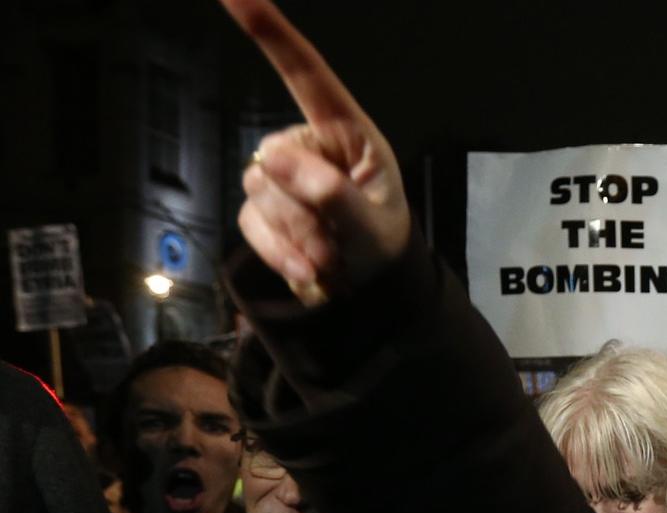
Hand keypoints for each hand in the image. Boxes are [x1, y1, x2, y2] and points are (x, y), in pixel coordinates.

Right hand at [223, 0, 410, 305]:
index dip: (270, 32)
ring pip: (259, 193)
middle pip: (276, 159)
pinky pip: (250, 222)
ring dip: (297, 234)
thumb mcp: (371, 227)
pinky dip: (280, 251)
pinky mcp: (260, 207)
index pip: (305, 75)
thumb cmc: (382, 247)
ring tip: (331, 255)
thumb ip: (329, 194)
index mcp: (347, 133)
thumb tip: (272, 156)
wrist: (370, 292)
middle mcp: (308, 146)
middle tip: (339, 242)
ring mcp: (279, 176)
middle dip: (304, 208)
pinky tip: (309, 269)